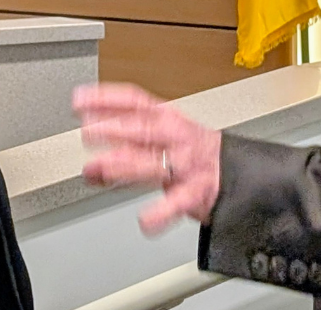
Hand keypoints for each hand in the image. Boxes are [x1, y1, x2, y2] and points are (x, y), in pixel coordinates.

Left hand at [73, 83, 221, 235]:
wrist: (240, 174)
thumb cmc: (194, 155)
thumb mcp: (161, 143)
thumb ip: (125, 154)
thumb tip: (88, 169)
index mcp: (167, 118)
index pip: (135, 101)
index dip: (107, 98)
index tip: (80, 100)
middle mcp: (176, 137)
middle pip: (143, 129)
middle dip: (114, 128)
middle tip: (87, 131)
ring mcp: (186, 164)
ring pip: (153, 162)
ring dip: (124, 164)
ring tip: (99, 168)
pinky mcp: (196, 192)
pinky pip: (178, 202)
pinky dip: (162, 212)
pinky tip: (146, 221)